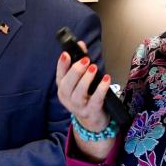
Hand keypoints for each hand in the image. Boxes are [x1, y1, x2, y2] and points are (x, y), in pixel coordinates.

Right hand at [56, 47, 116, 162]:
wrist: (93, 120)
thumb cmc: (87, 96)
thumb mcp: (81, 80)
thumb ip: (81, 62)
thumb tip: (81, 44)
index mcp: (63, 89)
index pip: (59, 76)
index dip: (62, 65)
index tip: (66, 54)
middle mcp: (68, 98)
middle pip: (67, 85)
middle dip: (75, 71)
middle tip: (85, 60)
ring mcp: (79, 107)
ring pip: (79, 93)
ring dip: (86, 79)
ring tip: (94, 68)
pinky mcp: (91, 112)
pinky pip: (95, 100)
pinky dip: (101, 89)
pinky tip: (106, 79)